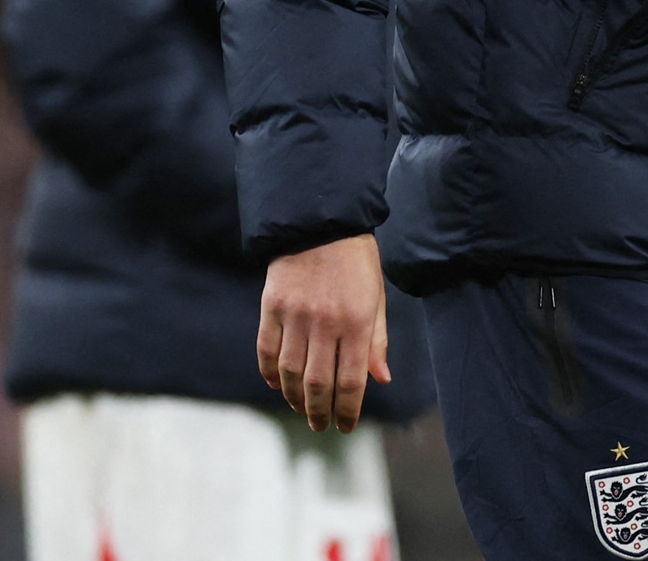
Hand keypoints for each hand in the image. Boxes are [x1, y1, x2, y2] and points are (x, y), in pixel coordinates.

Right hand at [258, 233, 391, 432]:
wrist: (322, 221)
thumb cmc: (356, 262)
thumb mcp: (376, 297)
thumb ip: (377, 340)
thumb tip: (381, 379)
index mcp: (356, 321)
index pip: (352, 381)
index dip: (348, 411)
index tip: (345, 426)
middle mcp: (325, 321)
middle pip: (318, 384)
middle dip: (320, 412)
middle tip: (320, 425)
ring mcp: (295, 314)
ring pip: (290, 373)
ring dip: (294, 398)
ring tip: (301, 408)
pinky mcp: (272, 305)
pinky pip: (266, 350)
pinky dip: (270, 373)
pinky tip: (277, 385)